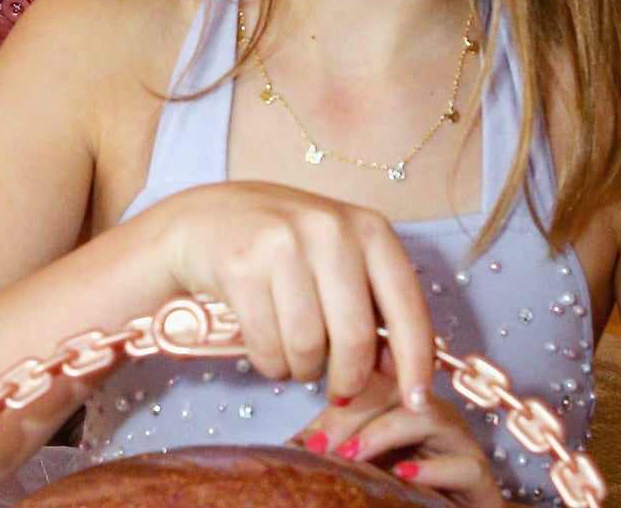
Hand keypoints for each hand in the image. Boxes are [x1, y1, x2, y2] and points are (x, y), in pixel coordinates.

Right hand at [148, 181, 434, 411]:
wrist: (202, 220)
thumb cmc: (280, 245)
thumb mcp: (336, 260)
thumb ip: (370, 306)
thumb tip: (397, 371)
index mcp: (367, 227)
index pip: (406, 305)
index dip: (416, 361)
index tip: (417, 401)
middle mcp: (329, 229)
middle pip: (355, 338)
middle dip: (349, 378)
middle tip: (338, 389)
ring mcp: (282, 244)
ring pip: (308, 348)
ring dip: (303, 370)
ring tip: (294, 356)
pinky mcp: (241, 267)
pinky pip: (267, 347)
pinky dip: (270, 363)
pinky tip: (266, 348)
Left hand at [293, 378, 500, 506]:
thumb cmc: (409, 491)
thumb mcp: (365, 466)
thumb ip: (334, 449)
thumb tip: (290, 448)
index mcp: (402, 404)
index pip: (369, 381)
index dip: (338, 401)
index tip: (307, 439)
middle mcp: (432, 413)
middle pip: (393, 390)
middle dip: (352, 415)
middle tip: (322, 447)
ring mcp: (460, 441)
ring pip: (427, 415)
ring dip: (384, 432)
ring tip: (352, 455)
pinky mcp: (480, 476)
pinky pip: (463, 463)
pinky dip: (432, 468)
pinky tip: (402, 474)